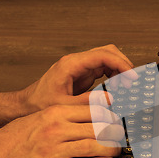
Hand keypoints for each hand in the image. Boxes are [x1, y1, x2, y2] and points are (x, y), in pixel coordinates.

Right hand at [0, 105, 123, 157]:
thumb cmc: (23, 134)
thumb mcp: (46, 114)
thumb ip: (71, 113)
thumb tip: (101, 111)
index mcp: (56, 113)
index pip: (93, 111)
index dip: (112, 116)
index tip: (119, 120)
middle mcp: (56, 129)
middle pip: (98, 128)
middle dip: (115, 134)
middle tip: (122, 136)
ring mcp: (53, 150)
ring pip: (93, 146)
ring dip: (111, 149)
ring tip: (117, 150)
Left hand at [22, 44, 138, 113]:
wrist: (26, 105)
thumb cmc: (39, 104)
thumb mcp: (64, 106)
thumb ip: (88, 102)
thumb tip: (110, 99)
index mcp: (71, 64)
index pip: (103, 55)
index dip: (121, 64)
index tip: (132, 75)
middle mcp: (76, 62)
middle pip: (108, 51)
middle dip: (123, 63)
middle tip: (132, 80)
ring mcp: (80, 67)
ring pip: (107, 58)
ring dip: (119, 69)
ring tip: (125, 85)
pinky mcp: (83, 74)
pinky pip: (103, 68)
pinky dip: (114, 74)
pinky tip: (116, 86)